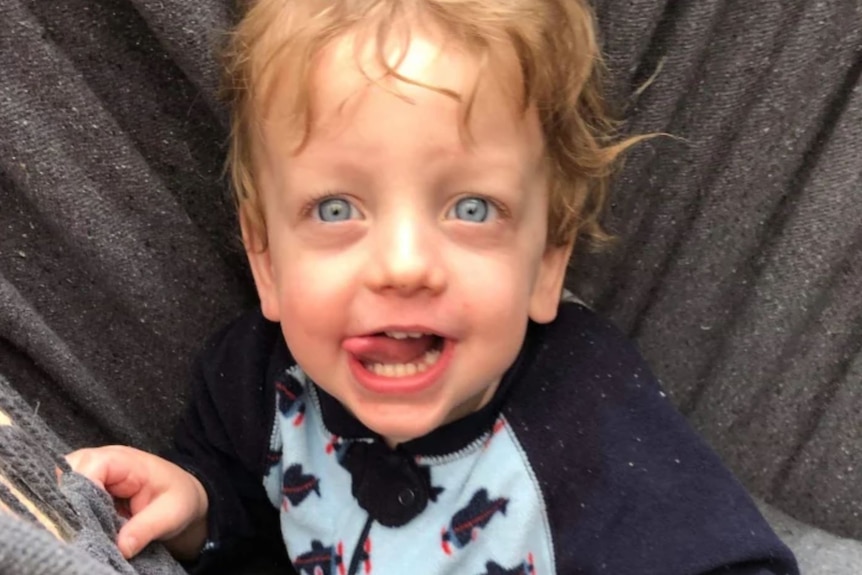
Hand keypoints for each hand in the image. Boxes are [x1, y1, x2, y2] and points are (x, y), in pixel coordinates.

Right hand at [66, 445, 208, 559]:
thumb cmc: (179, 499)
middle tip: (84, 529)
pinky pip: (69, 498)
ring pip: (63, 486)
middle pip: (67, 473)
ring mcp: (93, 474)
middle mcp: (103, 461)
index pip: (87, 467)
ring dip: (70, 509)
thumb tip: (120, 547)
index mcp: (123, 460)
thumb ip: (145, 528)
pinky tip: (84, 528)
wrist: (184, 498)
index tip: (88, 521)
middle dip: (70, 502)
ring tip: (85, 530)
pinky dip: (73, 513)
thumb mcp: (171, 514)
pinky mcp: (89, 488)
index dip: (81, 493)